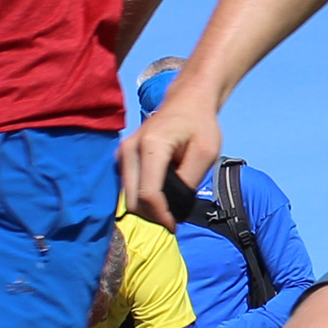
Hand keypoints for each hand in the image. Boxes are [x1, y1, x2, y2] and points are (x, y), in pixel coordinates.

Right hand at [124, 78, 221, 223]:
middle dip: (152, 216)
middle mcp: (129, 150)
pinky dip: (142, 199)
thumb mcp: (206, 153)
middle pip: (132, 200)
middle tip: (172, 221)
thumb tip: (173, 207)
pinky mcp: (121, 158)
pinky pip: (128, 188)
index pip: (148, 193)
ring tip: (168, 211)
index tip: (174, 226)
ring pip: (128, 197)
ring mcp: (122, 153)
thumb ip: (189, 181)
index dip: (161, 216)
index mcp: (151, 146)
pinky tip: (160, 200)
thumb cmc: (200, 125)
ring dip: (147, 209)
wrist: (186, 102)